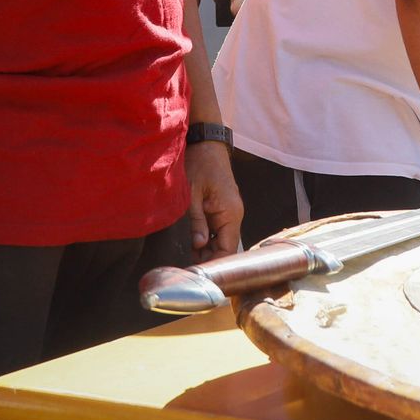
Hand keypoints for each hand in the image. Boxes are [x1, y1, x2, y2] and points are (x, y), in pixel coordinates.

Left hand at [186, 140, 241, 260]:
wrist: (206, 143)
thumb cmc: (199, 164)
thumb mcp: (192, 194)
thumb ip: (196, 221)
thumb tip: (198, 245)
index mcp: (230, 213)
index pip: (228, 249)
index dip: (215, 265)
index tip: (196, 276)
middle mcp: (234, 214)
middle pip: (225, 247)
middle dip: (208, 260)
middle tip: (185, 270)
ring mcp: (230, 211)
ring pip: (221, 240)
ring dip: (206, 250)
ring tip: (185, 259)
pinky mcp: (223, 208)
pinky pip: (218, 230)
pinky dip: (206, 239)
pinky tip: (191, 244)